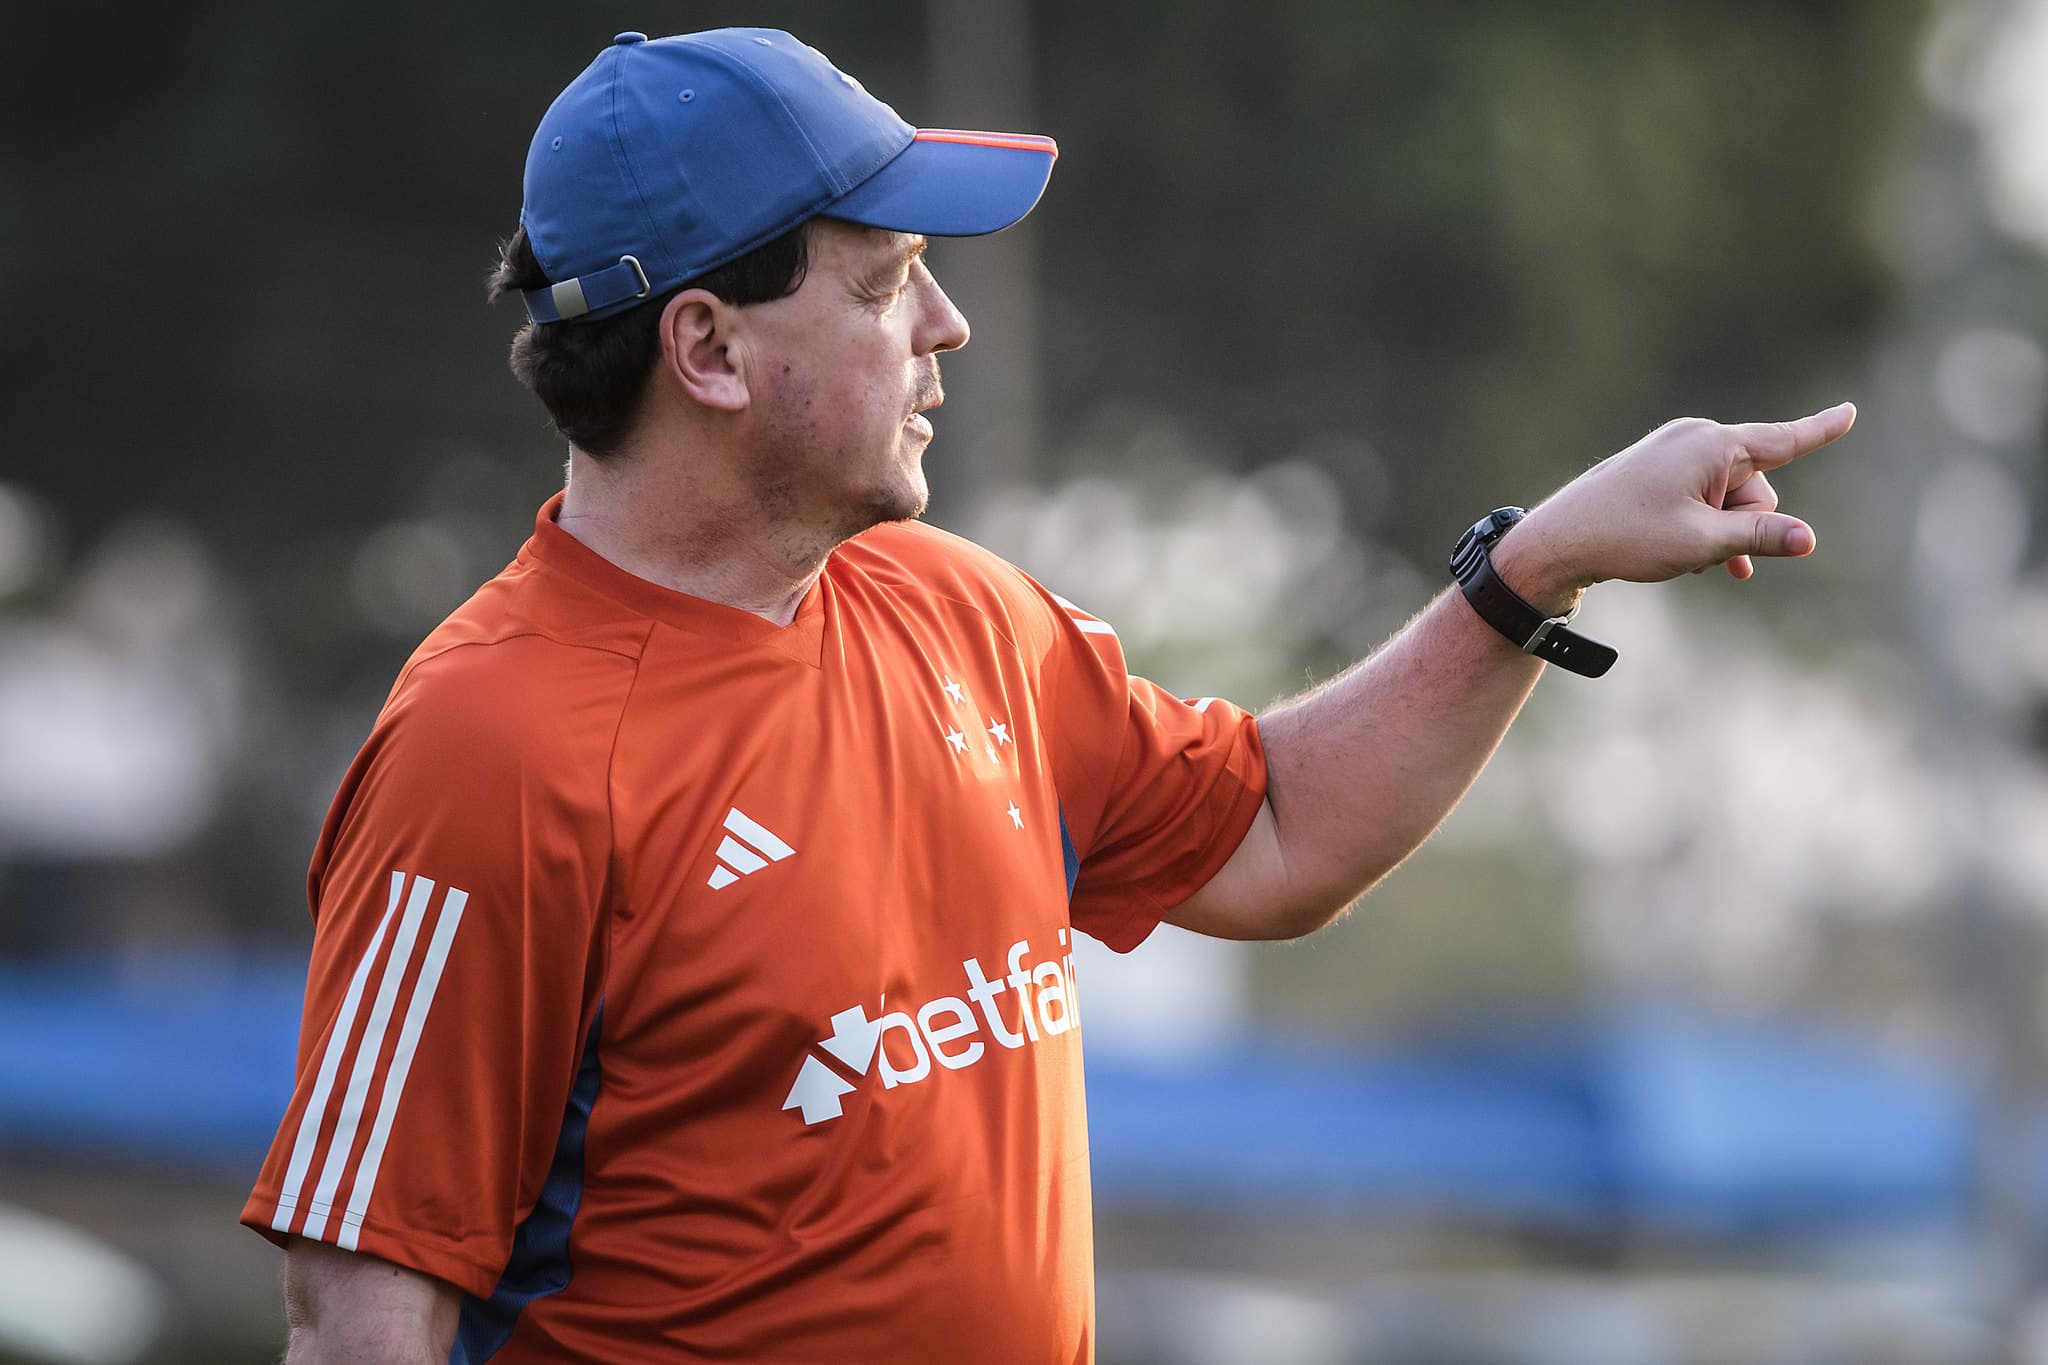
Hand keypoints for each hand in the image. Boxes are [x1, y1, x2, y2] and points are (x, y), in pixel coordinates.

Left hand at [1492, 403, 1856, 606]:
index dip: (1820, 431)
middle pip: (1755, 487)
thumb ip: (1760, 537)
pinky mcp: (1658, 471)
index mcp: (1712, 445)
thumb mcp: (1702, 542)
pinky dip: (1703, 527)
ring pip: (1727, 499)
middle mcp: (1696, 439)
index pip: (1783, 440)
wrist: (1559, 541)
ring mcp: (1674, 453)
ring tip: (1684, 558)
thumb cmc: (1627, 537)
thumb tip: (1808, 539)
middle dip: (1742, 523)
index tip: (1851, 412)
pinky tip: (1690, 562)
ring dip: (1720, 532)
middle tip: (1700, 548)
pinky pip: (1702, 499)